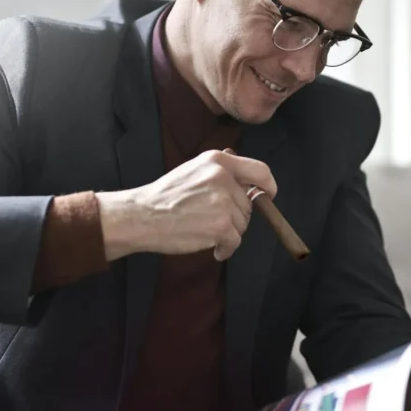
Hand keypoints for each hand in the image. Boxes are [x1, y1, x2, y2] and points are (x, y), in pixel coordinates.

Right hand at [96, 149, 276, 260]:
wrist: (142, 216)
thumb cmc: (165, 197)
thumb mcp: (193, 170)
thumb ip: (220, 172)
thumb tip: (247, 179)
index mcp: (218, 161)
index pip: (260, 170)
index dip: (268, 186)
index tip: (268, 196)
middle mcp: (224, 177)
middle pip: (248, 204)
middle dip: (235, 217)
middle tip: (210, 221)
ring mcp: (223, 201)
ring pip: (242, 224)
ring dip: (228, 233)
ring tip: (203, 231)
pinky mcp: (221, 225)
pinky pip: (235, 242)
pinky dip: (225, 249)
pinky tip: (212, 248)